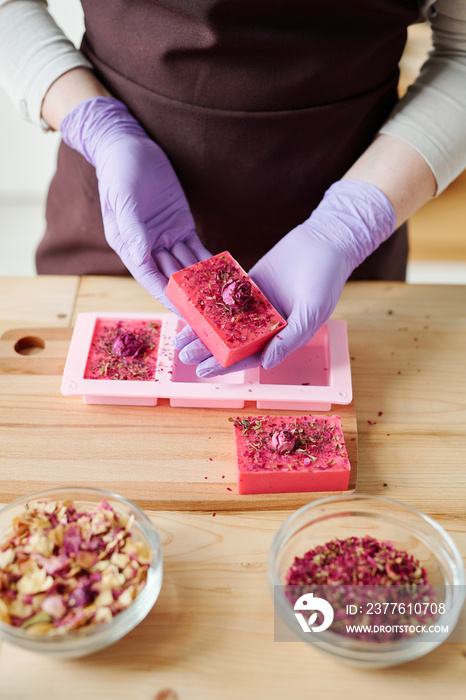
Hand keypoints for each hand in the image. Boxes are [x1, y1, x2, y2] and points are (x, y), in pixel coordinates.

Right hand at [60, 96, 210, 310]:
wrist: (130, 146)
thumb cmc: (120, 171)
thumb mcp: (124, 199)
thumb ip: (132, 229)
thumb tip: (140, 256)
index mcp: (127, 246)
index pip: (149, 276)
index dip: (166, 294)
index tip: (182, 310)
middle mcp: (146, 247)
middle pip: (169, 276)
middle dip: (188, 295)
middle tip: (208, 311)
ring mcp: (165, 238)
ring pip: (186, 266)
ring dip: (201, 282)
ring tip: (220, 298)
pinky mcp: (181, 227)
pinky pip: (196, 249)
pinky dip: (208, 261)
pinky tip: (224, 274)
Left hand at [174, 179, 395, 375]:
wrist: (326, 241)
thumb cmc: (326, 279)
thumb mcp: (311, 313)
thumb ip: (289, 339)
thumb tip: (265, 364)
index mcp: (281, 338)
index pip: (249, 356)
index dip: (225, 365)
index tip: (203, 370)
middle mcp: (266, 324)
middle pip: (231, 342)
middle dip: (207, 349)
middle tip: (183, 354)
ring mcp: (256, 304)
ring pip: (224, 321)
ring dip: (203, 329)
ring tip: (180, 335)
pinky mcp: (249, 284)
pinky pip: (226, 296)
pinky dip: (208, 303)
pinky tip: (189, 307)